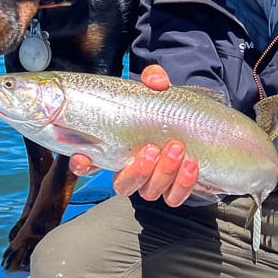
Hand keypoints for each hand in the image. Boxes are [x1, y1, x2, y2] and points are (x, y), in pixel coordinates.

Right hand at [68, 64, 200, 205]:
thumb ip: (153, 79)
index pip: (87, 163)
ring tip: (177, 149)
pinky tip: (191, 165)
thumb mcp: (156, 89)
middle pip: (123, 185)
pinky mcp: (174, 189)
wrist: (195, 123)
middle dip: (138, 171)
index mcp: (115, 149)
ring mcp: (151, 183)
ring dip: (163, 173)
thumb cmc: (165, 108)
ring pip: (149, 192)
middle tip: (152, 148)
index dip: (82, 165)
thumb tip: (156, 81)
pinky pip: (174, 198)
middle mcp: (130, 171)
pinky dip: (183, 185)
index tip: (83, 157)